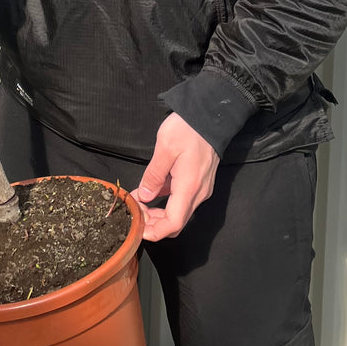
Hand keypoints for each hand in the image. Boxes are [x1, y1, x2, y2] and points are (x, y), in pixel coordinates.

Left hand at [132, 114, 219, 242]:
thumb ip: (153, 175)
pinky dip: (166, 200)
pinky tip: (150, 190)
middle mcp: (198, 193)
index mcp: (189, 187)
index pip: (173, 224)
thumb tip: (144, 196)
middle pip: (176, 222)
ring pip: (179, 212)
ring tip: (138, 201)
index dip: (155, 232)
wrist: (211, 113)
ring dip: (158, 212)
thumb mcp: (165, 148)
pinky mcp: (199, 180)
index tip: (137, 227)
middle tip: (134, 212)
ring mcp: (200, 187)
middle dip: (154, 223)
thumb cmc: (189, 128)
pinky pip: (182, 199)